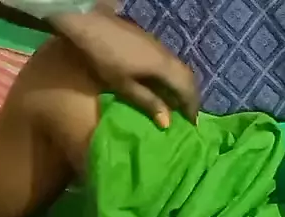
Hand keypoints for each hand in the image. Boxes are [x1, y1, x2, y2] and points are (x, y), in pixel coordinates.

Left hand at [51, 11, 198, 127]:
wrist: (92, 24)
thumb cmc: (106, 58)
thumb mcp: (124, 85)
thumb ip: (148, 102)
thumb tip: (167, 122)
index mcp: (163, 67)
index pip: (187, 88)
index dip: (192, 106)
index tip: (193, 123)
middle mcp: (167, 55)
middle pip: (187, 77)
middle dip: (190, 96)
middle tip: (188, 113)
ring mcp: (159, 47)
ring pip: (179, 68)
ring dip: (182, 85)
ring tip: (177, 102)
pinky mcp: (151, 42)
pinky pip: (170, 62)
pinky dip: (172, 76)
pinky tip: (163, 85)